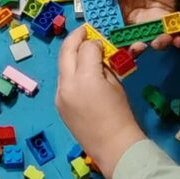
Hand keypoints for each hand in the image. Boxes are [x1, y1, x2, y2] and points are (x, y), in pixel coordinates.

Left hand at [56, 25, 143, 170]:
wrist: (114, 147)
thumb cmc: (121, 115)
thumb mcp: (116, 83)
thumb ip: (103, 65)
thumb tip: (96, 54)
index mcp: (85, 77)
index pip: (86, 47)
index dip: (95, 41)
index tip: (101, 40)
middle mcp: (67, 84)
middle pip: (67, 51)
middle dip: (75, 38)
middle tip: (84, 31)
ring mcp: (60, 96)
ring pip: (63, 66)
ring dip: (71, 56)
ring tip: (83, 52)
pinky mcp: (58, 106)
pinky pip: (63, 82)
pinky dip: (71, 73)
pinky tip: (81, 75)